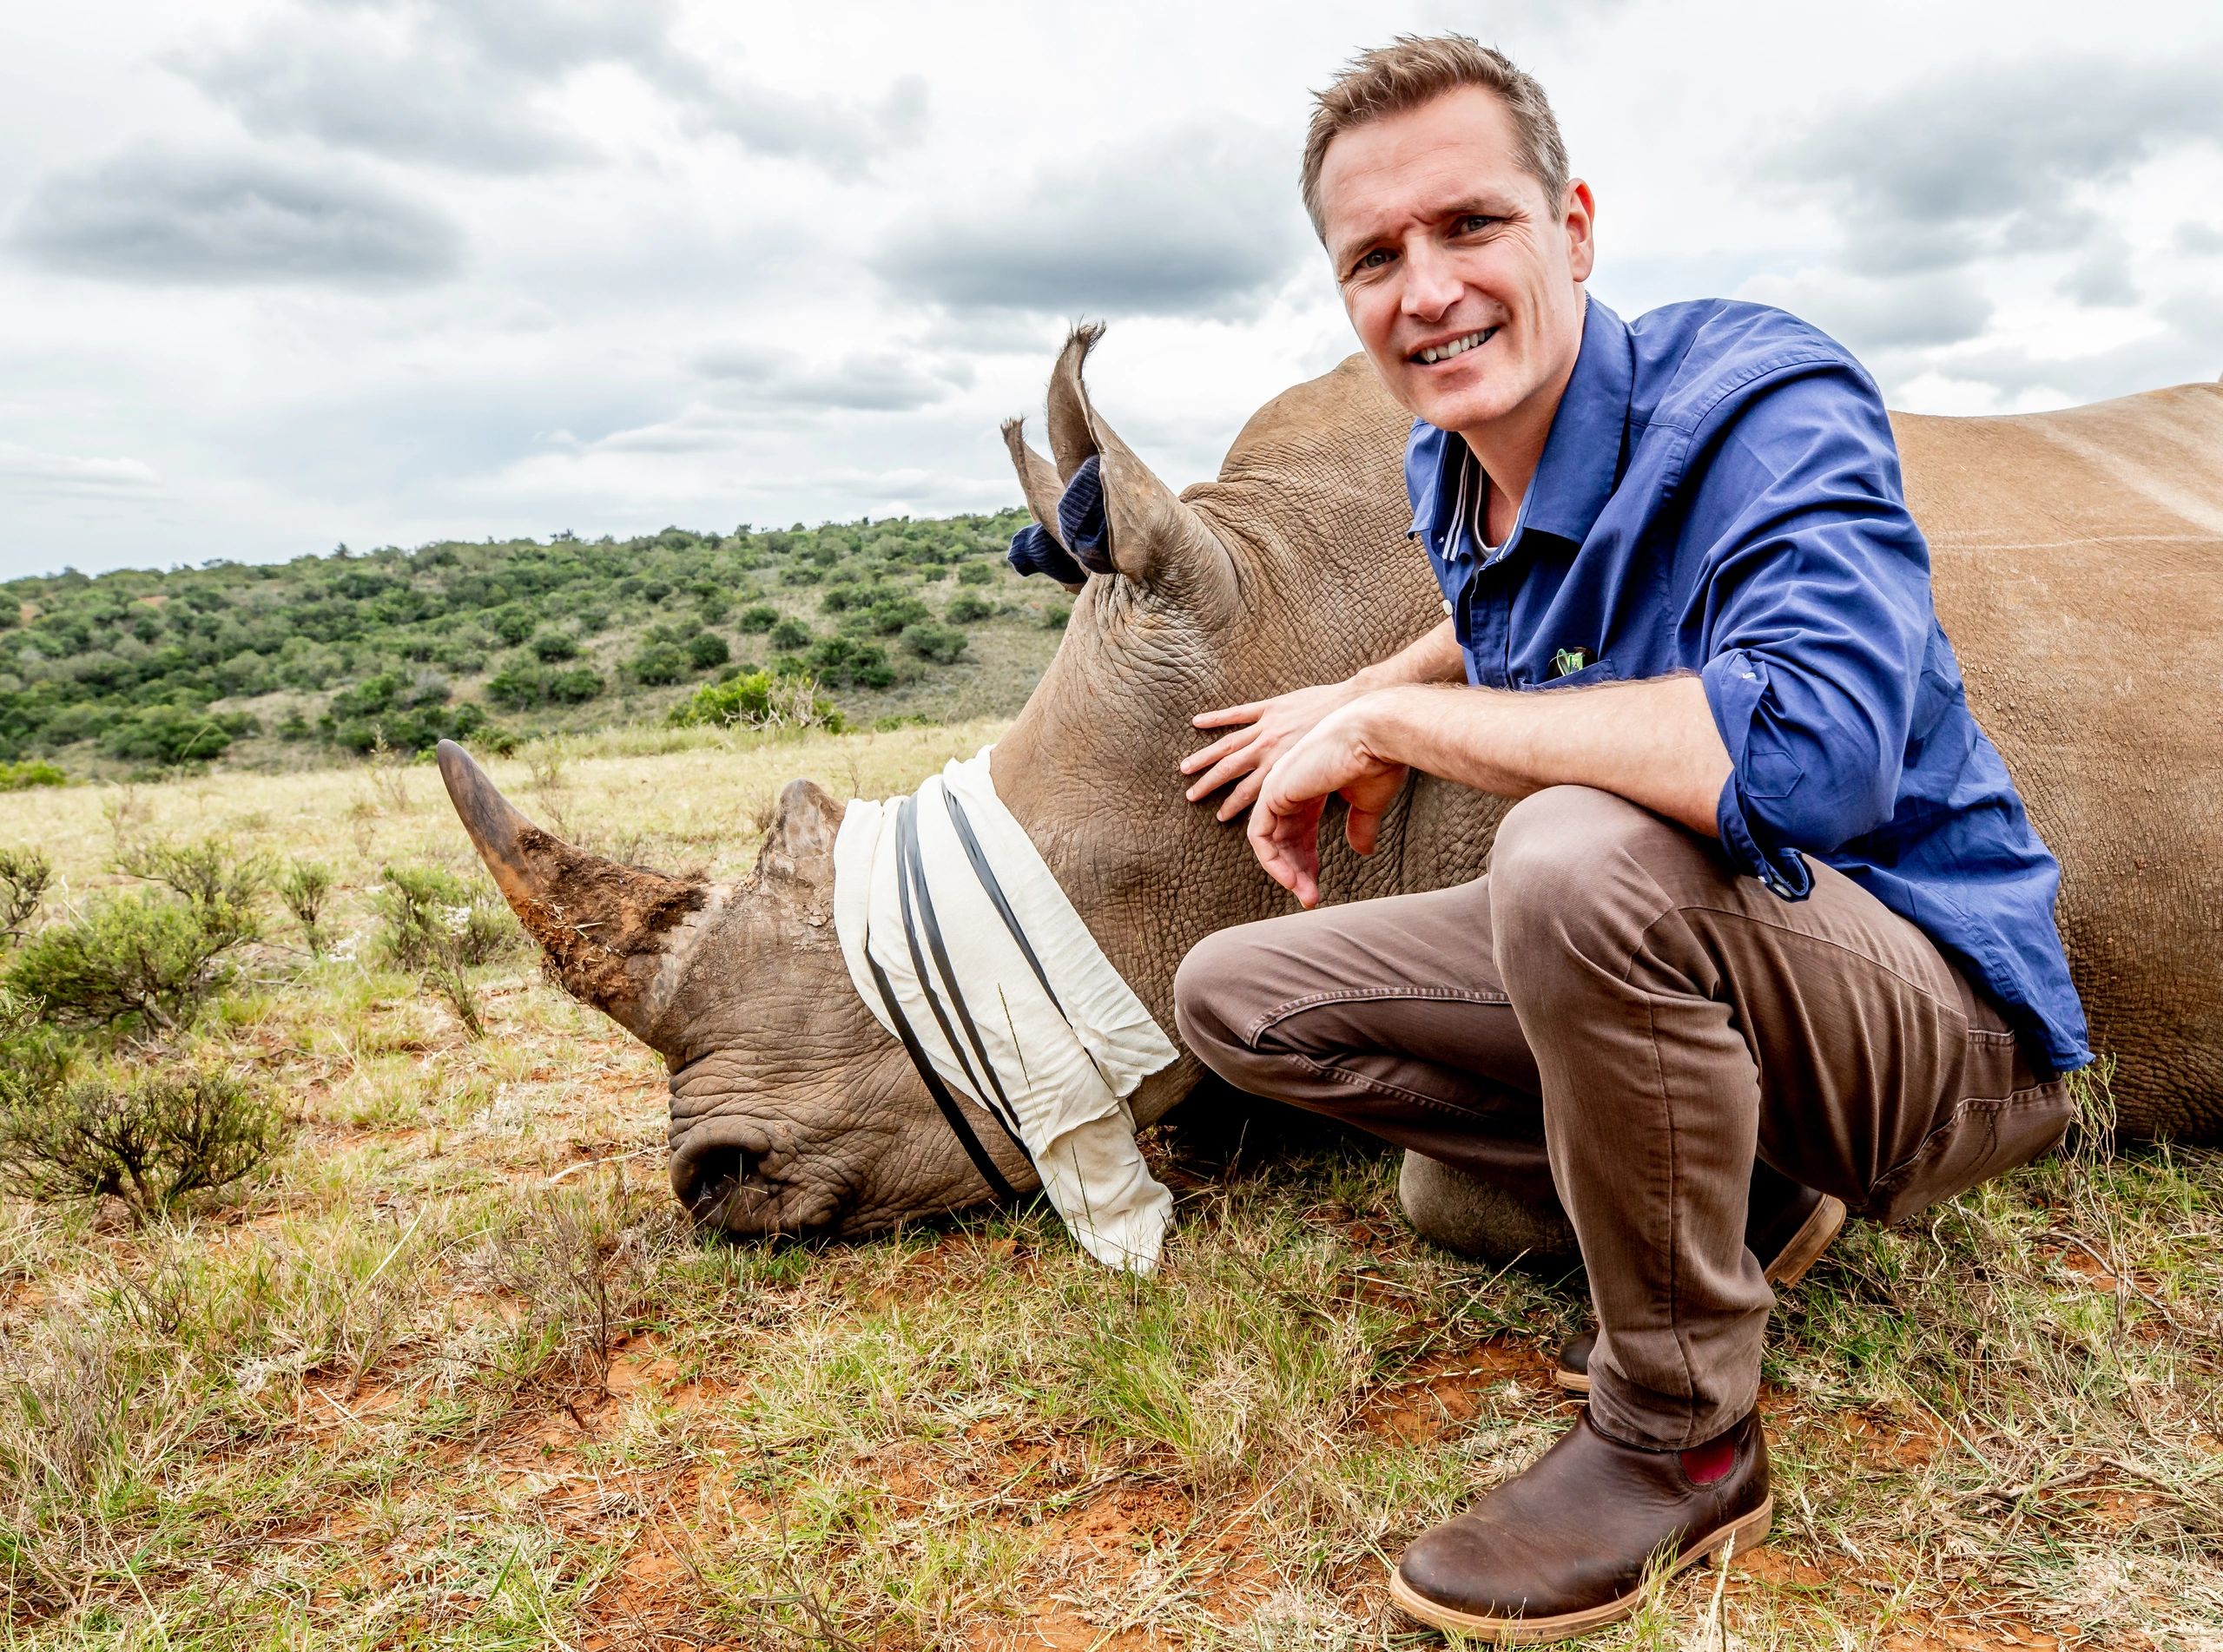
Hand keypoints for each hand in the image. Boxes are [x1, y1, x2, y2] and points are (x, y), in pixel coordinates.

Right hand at [1181, 679, 1368, 820]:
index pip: (1250, 793)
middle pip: (1230, 771)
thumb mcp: (1330, 774)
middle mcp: (1269, 750)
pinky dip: (1216, 718)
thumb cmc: (1348, 742)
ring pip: (1227, 745)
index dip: (1233, 806)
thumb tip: (1312, 817)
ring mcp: (1267, 727)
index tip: (1220, 817)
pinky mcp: (1271, 707)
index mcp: (1282, 769)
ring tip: (1185, 767)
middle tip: (1191, 796)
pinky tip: (1197, 722)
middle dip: (1209, 785)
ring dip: (1204, 757)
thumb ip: (1314, 792)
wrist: (1355, 704)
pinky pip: (1238, 713)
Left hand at [1246, 700, 1408, 907]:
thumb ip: (1360, 826)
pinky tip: (1292, 880)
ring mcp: (1277, 786)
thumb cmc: (1379, 759)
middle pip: (1282, 838)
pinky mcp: (1273, 792)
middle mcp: (1288, 784)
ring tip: (1306, 895)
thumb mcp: (1368, 802)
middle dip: (1295, 871)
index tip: (1316, 886)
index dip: (1306, 860)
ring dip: (1285, 872)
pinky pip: (1260, 837)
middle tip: (1310, 897)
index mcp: (1310, 783)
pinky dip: (1272, 862)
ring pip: (1268, 841)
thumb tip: (1363, 852)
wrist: (1377, 734)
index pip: (1299, 829)